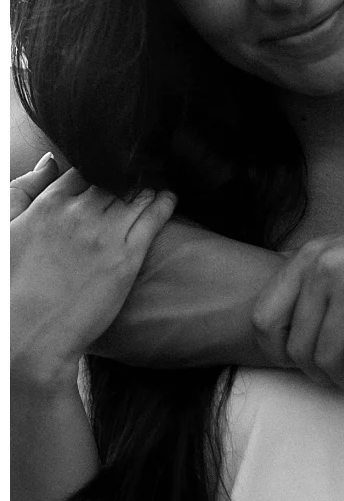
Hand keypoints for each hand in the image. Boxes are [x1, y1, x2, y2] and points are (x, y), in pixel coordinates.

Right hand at [11, 156, 176, 389]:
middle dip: (125, 178)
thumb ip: (23, 191)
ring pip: (137, 194)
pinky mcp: (127, 258)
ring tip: (153, 187)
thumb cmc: (8, 288)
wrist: (24, 339)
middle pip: (114, 181)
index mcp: (47, 206)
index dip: (98, 172)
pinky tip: (169, 198)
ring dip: (146, 188)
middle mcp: (79, 214)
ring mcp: (105, 235)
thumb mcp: (3, 230)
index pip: (83, 172)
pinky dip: (165, 202)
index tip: (109, 174)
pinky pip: (154, 218)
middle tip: (139, 177)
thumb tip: (50, 162)